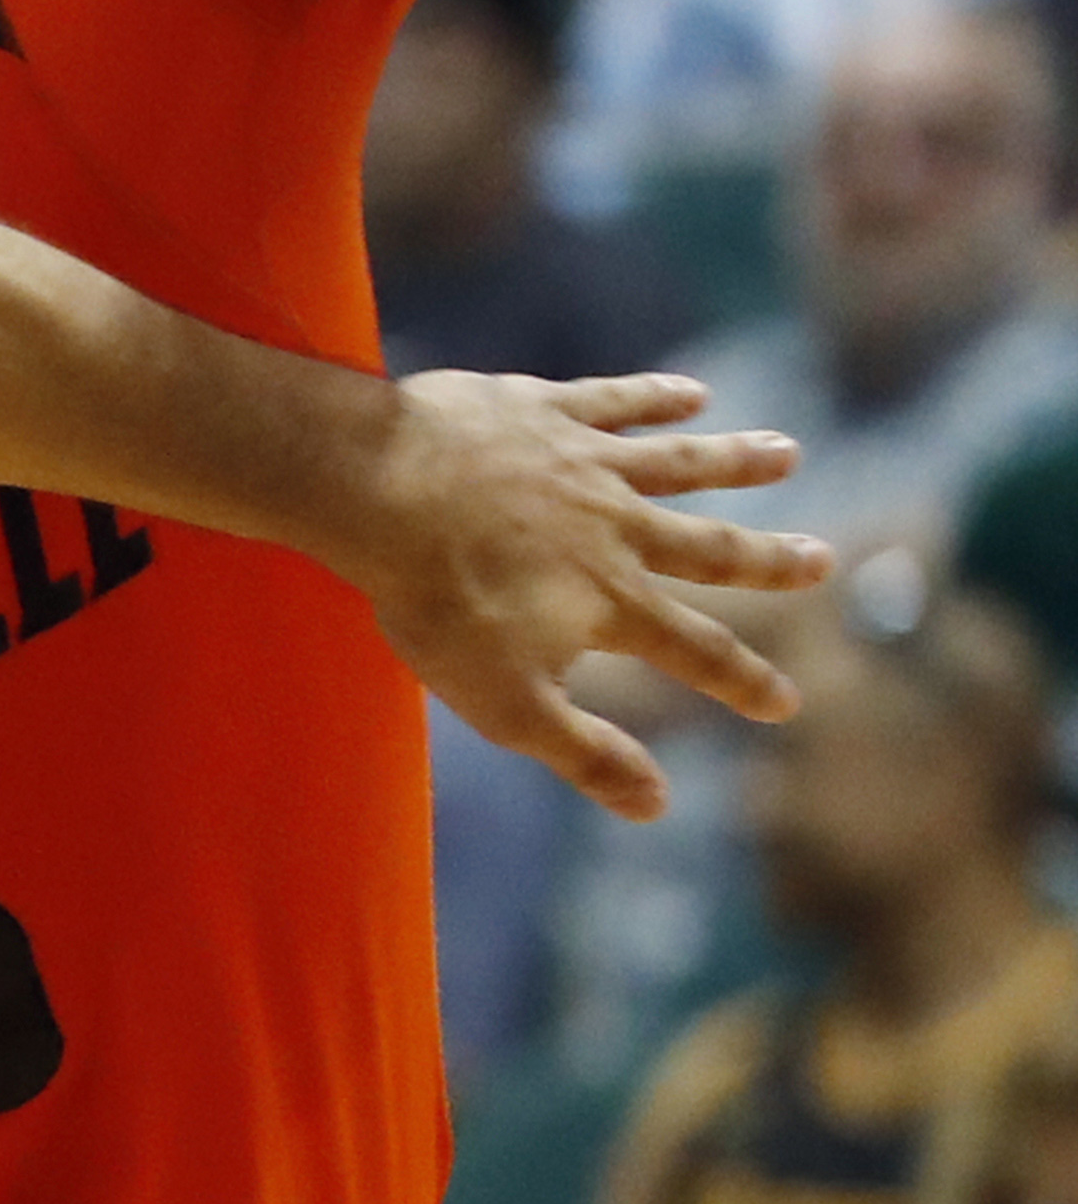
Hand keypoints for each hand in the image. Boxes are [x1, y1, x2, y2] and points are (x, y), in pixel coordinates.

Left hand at [349, 371, 830, 819]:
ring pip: (680, 464)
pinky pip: (615, 401)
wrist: (379, 493)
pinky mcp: (545, 410)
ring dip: (737, 460)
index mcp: (611, 603)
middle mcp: (617, 531)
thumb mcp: (507, 703)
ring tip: (788, 450)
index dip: (743, 682)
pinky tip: (691, 394)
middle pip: (709, 549)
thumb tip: (659, 809)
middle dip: (768, 561)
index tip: (788, 703)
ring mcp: (586, 465)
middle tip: (824, 560)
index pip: (695, 652)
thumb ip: (584, 753)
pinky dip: (655, 398)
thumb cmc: (438, 604)